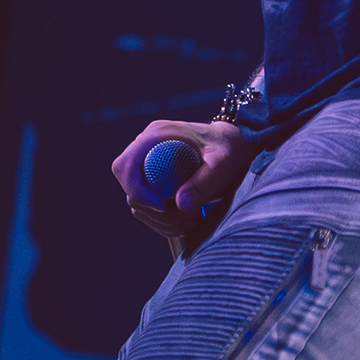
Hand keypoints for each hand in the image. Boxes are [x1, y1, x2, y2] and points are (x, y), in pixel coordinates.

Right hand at [113, 118, 257, 244]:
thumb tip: (181, 204)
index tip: (164, 206)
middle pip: (128, 187)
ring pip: (137, 203)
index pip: (125, 166)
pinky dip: (165, 223)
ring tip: (194, 219)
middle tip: (186, 217)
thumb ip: (205, 181)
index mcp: (156, 136)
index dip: (137, 191)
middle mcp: (146, 149)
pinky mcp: (154, 182)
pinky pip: (148, 209)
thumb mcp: (223, 161)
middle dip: (153, 211)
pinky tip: (189, 221)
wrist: (235, 146)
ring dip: (162, 220)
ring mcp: (148, 166)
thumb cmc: (230, 147)